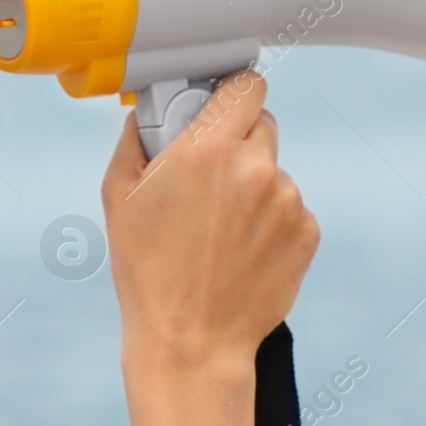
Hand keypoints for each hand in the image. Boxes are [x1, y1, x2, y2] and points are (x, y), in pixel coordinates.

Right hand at [102, 69, 318, 378]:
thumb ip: (137, 137)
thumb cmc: (148, 270)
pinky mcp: (306, 231)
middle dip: (238, 141)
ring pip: (274, 170)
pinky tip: (241, 249)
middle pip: (262, 123)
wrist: (192, 341)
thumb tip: (151, 110)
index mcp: (207, 148)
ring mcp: (286, 200)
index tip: (223, 104)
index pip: (245, 85)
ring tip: (220, 228)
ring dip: (254, 185)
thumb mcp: (118, 194)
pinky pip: (290, 208)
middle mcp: (254, 167)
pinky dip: (271, 220)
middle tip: (211, 175)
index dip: (232, 93)